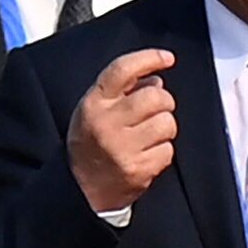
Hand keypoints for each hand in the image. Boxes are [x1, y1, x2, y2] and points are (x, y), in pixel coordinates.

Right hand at [67, 49, 177, 212]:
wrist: (79, 189)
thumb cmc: (93, 143)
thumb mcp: (96, 110)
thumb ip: (123, 90)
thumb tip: (156, 80)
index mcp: (94, 104)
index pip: (122, 70)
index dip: (148, 58)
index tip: (166, 58)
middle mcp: (106, 124)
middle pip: (157, 97)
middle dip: (163, 102)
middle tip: (154, 112)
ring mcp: (121, 148)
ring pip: (167, 123)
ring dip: (164, 128)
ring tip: (146, 137)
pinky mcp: (137, 169)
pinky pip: (168, 150)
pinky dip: (162, 152)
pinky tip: (145, 155)